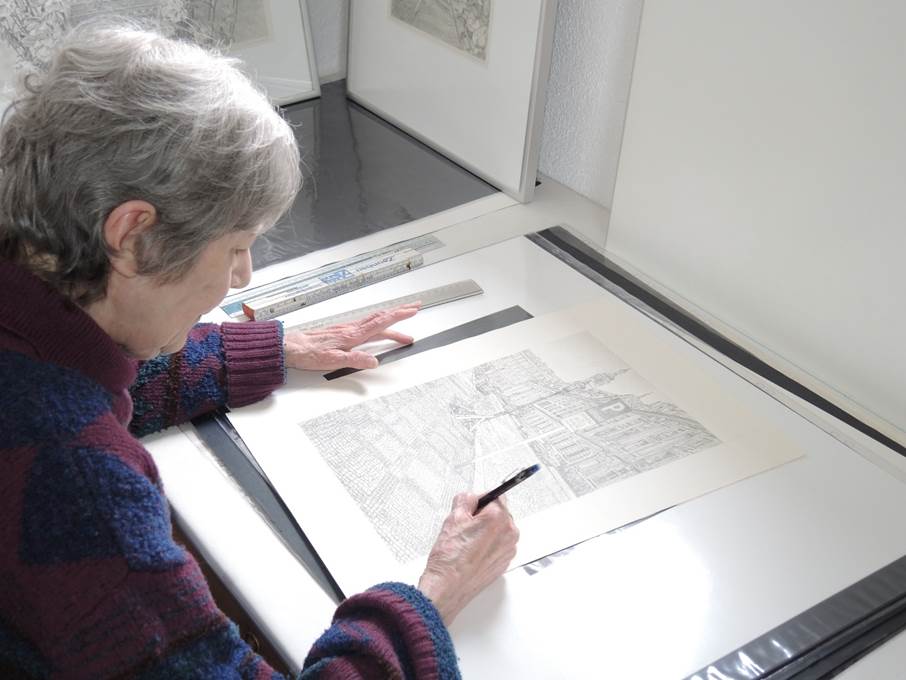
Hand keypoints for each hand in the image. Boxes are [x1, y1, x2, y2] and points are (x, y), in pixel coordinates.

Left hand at [284, 303, 418, 370]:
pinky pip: (365, 322)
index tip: (412, 311)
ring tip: (404, 315)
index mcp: (353, 335)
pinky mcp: (341, 331)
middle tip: (415, 306)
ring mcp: (346, 328)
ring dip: (391, 316)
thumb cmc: (308, 353)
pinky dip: (378, 320)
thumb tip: (374, 362)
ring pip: (374, 319)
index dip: (398, 316)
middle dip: (400, 311)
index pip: (381, 323)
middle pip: (381, 317)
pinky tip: (378, 323)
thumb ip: (355, 360)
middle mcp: (351, 329)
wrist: (289, 347)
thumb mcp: (332, 361)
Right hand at [417, 493, 519, 624]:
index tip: (473, 505)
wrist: (448, 587)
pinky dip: (488, 546)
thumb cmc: (450, 558)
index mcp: (499, 518)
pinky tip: (472, 552)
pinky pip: (498, 546)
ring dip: (486, 531)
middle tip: (465, 526)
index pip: (497, 495)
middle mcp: (509, 534)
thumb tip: (471, 497)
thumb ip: (466, 499)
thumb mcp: (453, 517)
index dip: (480, 499)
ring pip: (499, 530)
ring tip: (467, 541)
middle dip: (484, 516)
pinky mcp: (504, 562)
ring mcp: (508, 550)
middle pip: (500, 513)